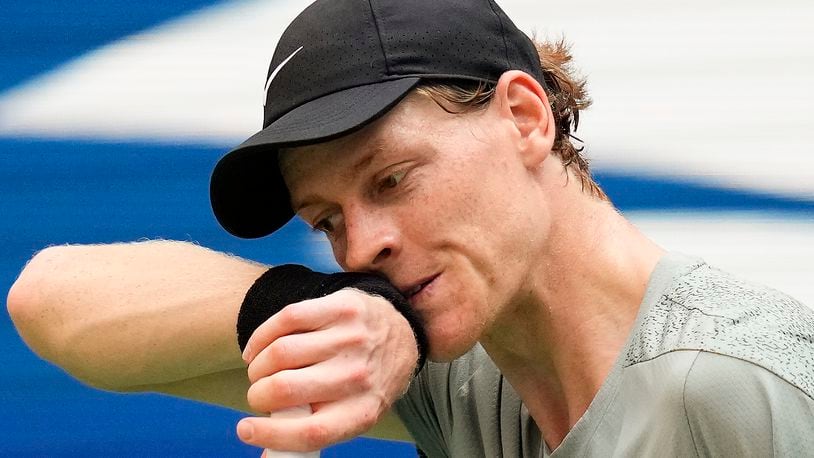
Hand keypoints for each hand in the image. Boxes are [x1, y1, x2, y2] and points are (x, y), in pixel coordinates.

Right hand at [237, 288, 418, 451]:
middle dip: (258, 394)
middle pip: (286, 389)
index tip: (245, 429)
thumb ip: (313, 431)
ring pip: (281, 352)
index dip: (270, 435)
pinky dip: (261, 337)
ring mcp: (351, 338)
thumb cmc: (364, 383)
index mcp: (361, 411)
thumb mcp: (352, 414)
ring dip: (258, 365)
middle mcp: (358, 375)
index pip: (309, 432)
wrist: (399, 336)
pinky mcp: (342, 307)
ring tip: (259, 371)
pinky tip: (257, 349)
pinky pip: (287, 319)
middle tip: (258, 394)